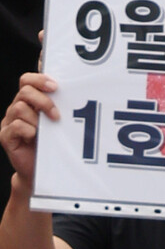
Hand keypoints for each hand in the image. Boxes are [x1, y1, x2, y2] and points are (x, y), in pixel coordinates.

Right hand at [0, 72, 58, 186]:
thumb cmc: (51, 143)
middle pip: (24, 91)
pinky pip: (16, 126)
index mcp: (29, 101)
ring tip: (46, 130)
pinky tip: (35, 137)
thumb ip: (59, 106)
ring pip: (19, 108)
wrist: (41, 169)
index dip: (39, 79)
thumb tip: (73, 92)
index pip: (27, 80)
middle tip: (56, 114)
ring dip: (37, 118)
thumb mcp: (57, 121)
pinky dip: (28, 130)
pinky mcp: (6, 137)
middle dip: (43, 100)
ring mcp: (9, 122)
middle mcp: (17, 109)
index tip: (55, 87)